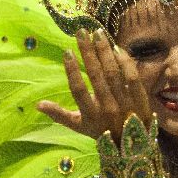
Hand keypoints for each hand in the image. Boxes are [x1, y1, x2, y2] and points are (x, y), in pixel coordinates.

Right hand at [37, 28, 151, 140]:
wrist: (132, 146)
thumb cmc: (100, 131)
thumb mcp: (78, 126)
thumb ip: (59, 114)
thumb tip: (37, 104)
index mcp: (90, 115)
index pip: (78, 90)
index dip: (72, 71)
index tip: (67, 51)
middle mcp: (107, 109)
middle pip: (96, 76)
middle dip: (88, 51)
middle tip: (81, 32)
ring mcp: (125, 103)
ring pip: (114, 73)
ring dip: (105, 51)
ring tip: (97, 33)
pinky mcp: (140, 98)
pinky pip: (133, 76)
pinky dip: (125, 61)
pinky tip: (116, 47)